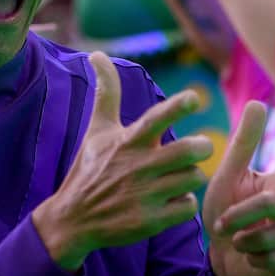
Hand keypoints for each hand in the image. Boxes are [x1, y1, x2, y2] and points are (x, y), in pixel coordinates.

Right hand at [32, 52, 212, 270]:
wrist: (73, 219)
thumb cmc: (90, 169)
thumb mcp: (97, 130)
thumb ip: (106, 92)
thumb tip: (96, 54)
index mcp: (127, 142)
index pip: (155, 120)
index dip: (176, 107)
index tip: (194, 98)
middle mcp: (137, 167)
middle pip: (189, 151)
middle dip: (201, 147)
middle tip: (198, 149)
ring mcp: (144, 195)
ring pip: (193, 178)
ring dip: (190, 177)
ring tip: (176, 178)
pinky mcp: (150, 221)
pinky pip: (188, 206)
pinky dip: (184, 204)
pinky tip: (170, 202)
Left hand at [202, 102, 274, 275]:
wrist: (221, 255)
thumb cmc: (225, 210)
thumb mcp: (227, 177)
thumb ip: (244, 144)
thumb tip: (257, 102)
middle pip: (272, 203)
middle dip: (240, 214)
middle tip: (221, 224)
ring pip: (273, 236)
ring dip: (244, 240)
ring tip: (238, 241)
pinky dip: (254, 260)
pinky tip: (252, 258)